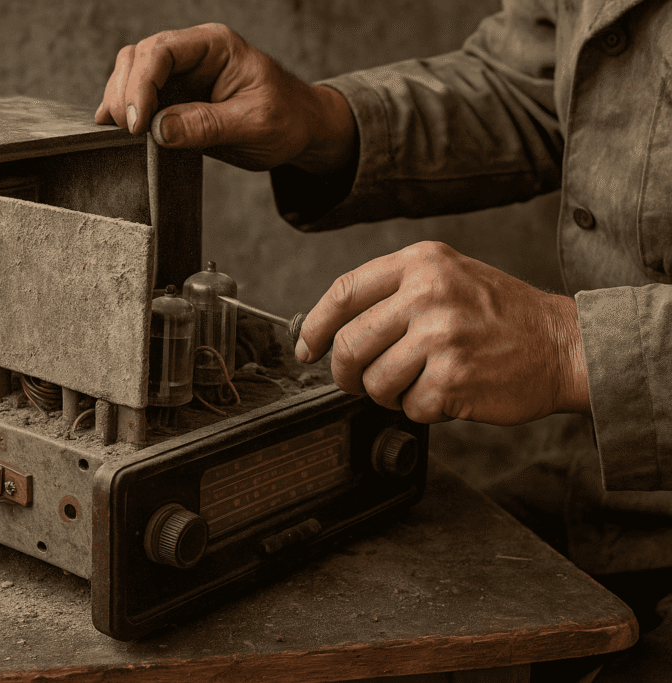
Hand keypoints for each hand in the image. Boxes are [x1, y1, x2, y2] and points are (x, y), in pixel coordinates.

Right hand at [95, 23, 356, 173]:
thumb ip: (207, 125)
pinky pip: (139, 97)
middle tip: (125, 131)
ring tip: (118, 132)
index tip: (137, 124)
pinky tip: (114, 131)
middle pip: (139, 57)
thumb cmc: (287, 120)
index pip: (163, 51)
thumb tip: (158, 130)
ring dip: (119, 100)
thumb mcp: (254, 124)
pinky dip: (124, 111)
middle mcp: (194, 53)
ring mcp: (182, 74)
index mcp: (216, 46)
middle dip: (125, 92)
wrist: (301, 131)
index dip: (142, 85)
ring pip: (132, 73)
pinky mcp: (175, 98)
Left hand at [295, 241, 590, 424]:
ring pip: (374, 382)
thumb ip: (394, 292)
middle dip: (346, 374)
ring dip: (389, 395)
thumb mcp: (448, 277)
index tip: (307, 348)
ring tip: (418, 384)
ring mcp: (440, 336)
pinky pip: (409, 407)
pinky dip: (423, 409)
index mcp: (420, 263)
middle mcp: (427, 294)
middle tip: (358, 382)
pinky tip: (448, 392)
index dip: (316, 326)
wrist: (564, 345)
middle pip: (350, 344)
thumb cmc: (501, 316)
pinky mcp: (452, 378)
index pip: (344, 292)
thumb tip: (333, 327)